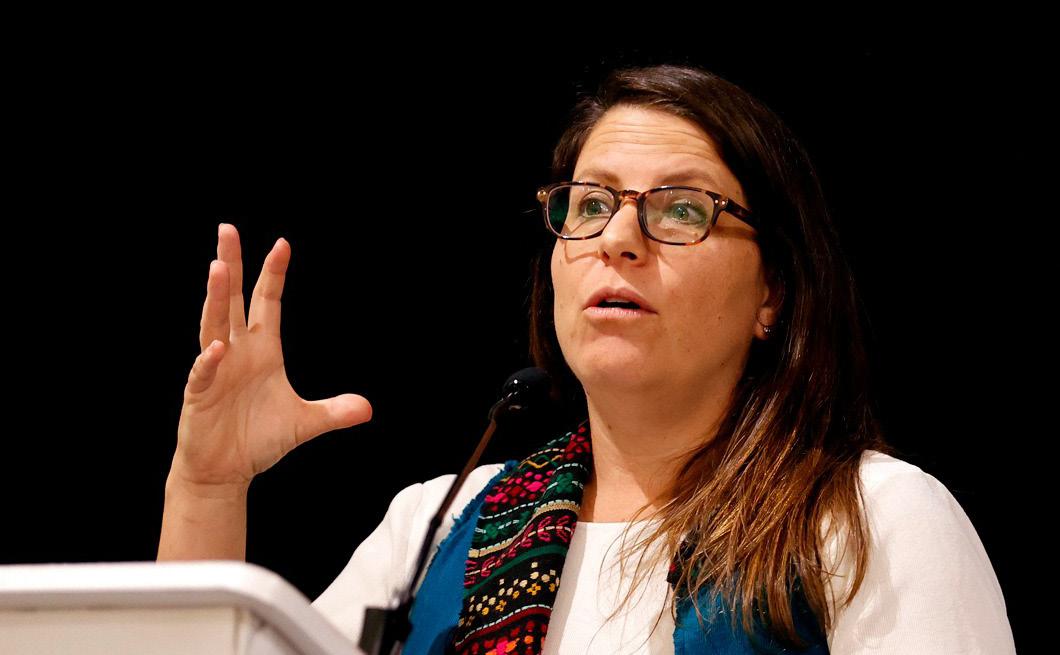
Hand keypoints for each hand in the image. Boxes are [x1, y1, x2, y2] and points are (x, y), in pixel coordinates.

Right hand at [171, 223, 371, 488]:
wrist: (225, 471)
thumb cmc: (258, 440)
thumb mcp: (305, 423)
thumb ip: (334, 412)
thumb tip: (368, 409)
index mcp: (262, 351)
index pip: (267, 303)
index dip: (273, 275)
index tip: (282, 244)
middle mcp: (236, 353)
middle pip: (232, 301)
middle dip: (231, 265)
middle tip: (227, 230)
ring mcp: (215, 370)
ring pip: (213, 326)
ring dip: (214, 299)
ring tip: (216, 268)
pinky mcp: (199, 395)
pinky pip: (203, 373)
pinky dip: (208, 361)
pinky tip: (217, 348)